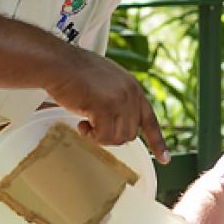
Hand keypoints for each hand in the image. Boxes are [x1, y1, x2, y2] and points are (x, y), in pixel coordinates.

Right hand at [43, 51, 169, 163]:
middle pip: (131, 134)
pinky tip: (82, 124)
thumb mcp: (107, 83)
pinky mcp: (106, 107)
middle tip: (94, 127)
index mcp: (133, 88)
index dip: (157, 142)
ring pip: (118, 138)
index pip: (150, 119)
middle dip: (112, 136)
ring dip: (100, 136)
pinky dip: (91, 135)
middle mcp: (131, 94)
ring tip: (87, 123)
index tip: (164, 159)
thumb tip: (119, 123)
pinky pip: (103, 136)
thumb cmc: (75, 72)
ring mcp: (120, 100)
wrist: (59, 63)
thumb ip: (118, 99)